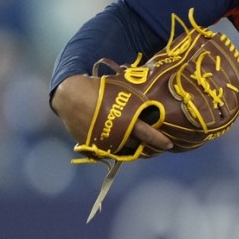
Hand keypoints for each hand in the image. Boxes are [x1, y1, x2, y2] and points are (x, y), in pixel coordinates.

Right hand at [52, 74, 172, 151]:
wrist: (70, 95)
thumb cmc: (99, 89)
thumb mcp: (120, 90)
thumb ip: (135, 100)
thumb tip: (152, 102)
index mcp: (122, 118)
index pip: (145, 132)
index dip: (157, 139)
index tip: (169, 144)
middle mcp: (113, 132)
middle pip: (134, 144)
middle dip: (144, 145)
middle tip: (154, 144)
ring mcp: (102, 141)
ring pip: (122, 149)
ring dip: (131, 147)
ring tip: (138, 143)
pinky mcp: (92, 145)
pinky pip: (109, 150)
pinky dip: (116, 147)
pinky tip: (121, 142)